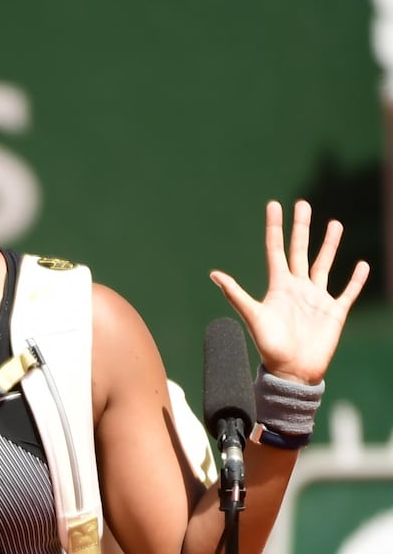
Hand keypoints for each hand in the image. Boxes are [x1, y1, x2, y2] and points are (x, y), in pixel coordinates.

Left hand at [209, 200, 369, 383]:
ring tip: (335, 223)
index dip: (275, 228)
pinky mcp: (334, 312)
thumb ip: (236, 294)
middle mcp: (297, 288)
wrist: (292, 371)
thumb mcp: (253, 316)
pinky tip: (361, 265)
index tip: (274, 205)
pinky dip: (355, 280)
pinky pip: (347, 292)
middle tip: (303, 203)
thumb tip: (213, 274)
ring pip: (324, 265)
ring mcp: (317, 298)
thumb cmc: (270, 345)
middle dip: (302, 227)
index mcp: (279, 286)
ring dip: (329, 245)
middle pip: (300, 250)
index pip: (276, 249)